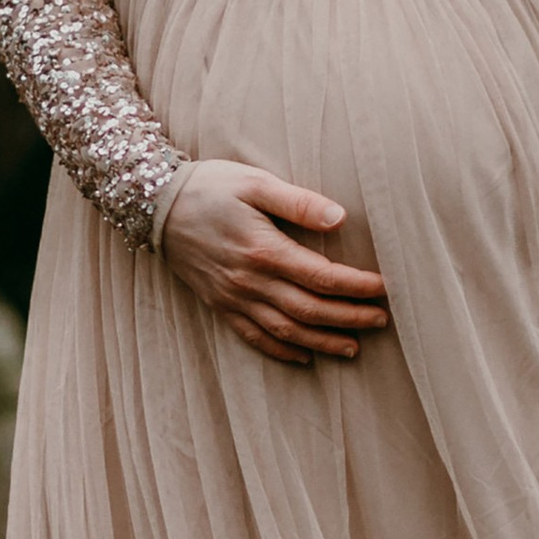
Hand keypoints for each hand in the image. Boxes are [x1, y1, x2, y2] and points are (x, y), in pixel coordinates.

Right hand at [160, 160, 390, 367]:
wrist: (155, 203)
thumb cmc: (211, 186)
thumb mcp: (255, 183)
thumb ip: (299, 202)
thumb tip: (341, 217)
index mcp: (264, 250)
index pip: (322, 277)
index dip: (356, 286)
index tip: (383, 288)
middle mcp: (249, 281)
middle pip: (309, 310)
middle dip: (349, 318)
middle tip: (381, 320)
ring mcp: (233, 298)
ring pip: (285, 330)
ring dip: (322, 341)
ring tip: (354, 347)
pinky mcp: (219, 304)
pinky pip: (253, 337)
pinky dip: (281, 350)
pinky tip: (304, 355)